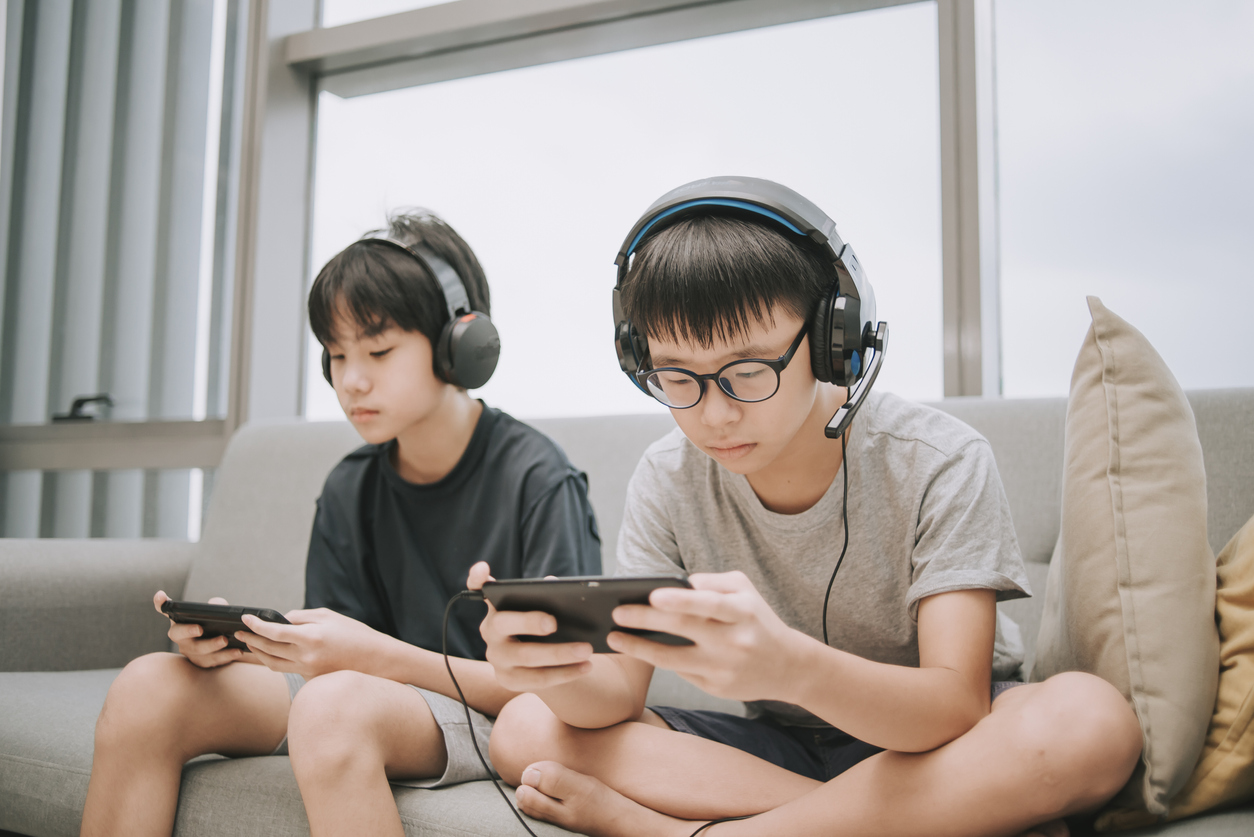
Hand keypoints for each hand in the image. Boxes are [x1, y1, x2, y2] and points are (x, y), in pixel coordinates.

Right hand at [154, 590, 242, 668]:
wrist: (231, 643)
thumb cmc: (218, 623)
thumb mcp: (218, 612)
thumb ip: (217, 605)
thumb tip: (216, 604)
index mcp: (181, 620)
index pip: (165, 610)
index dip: (160, 603)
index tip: (161, 596)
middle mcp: (181, 637)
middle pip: (177, 634)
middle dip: (187, 631)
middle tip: (200, 628)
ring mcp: (190, 651)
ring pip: (197, 651)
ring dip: (211, 645)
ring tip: (225, 640)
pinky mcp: (202, 662)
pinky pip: (212, 661)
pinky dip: (226, 656)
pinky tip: (237, 651)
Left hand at [237, 607, 389, 678]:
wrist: (377, 660)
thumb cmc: (355, 634)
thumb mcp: (329, 616)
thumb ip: (302, 617)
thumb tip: (280, 619)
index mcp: (311, 637)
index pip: (274, 631)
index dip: (256, 625)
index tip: (245, 618)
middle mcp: (307, 657)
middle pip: (268, 649)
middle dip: (251, 639)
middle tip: (240, 632)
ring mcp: (308, 671)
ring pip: (273, 664)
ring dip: (258, 653)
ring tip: (250, 644)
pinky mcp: (310, 680)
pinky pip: (288, 669)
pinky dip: (277, 661)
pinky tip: (272, 653)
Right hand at [469, 561, 594, 691]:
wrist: (540, 663)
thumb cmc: (542, 625)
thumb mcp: (543, 608)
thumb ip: (545, 594)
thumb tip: (553, 583)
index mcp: (497, 605)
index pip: (478, 587)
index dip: (477, 578)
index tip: (484, 569)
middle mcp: (490, 630)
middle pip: (503, 624)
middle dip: (529, 622)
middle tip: (555, 623)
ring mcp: (496, 657)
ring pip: (526, 657)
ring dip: (560, 654)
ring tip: (586, 649)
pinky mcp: (508, 680)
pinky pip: (538, 679)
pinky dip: (565, 673)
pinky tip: (586, 666)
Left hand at [607, 571, 804, 702]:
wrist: (788, 666)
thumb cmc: (756, 619)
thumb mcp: (745, 591)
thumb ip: (713, 582)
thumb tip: (676, 584)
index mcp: (742, 612)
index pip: (709, 604)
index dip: (681, 600)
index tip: (652, 595)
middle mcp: (733, 641)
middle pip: (684, 630)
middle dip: (646, 621)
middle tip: (616, 612)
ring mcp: (723, 667)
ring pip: (673, 659)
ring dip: (638, 648)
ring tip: (614, 637)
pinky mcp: (716, 687)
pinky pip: (679, 672)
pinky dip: (655, 660)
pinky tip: (635, 650)